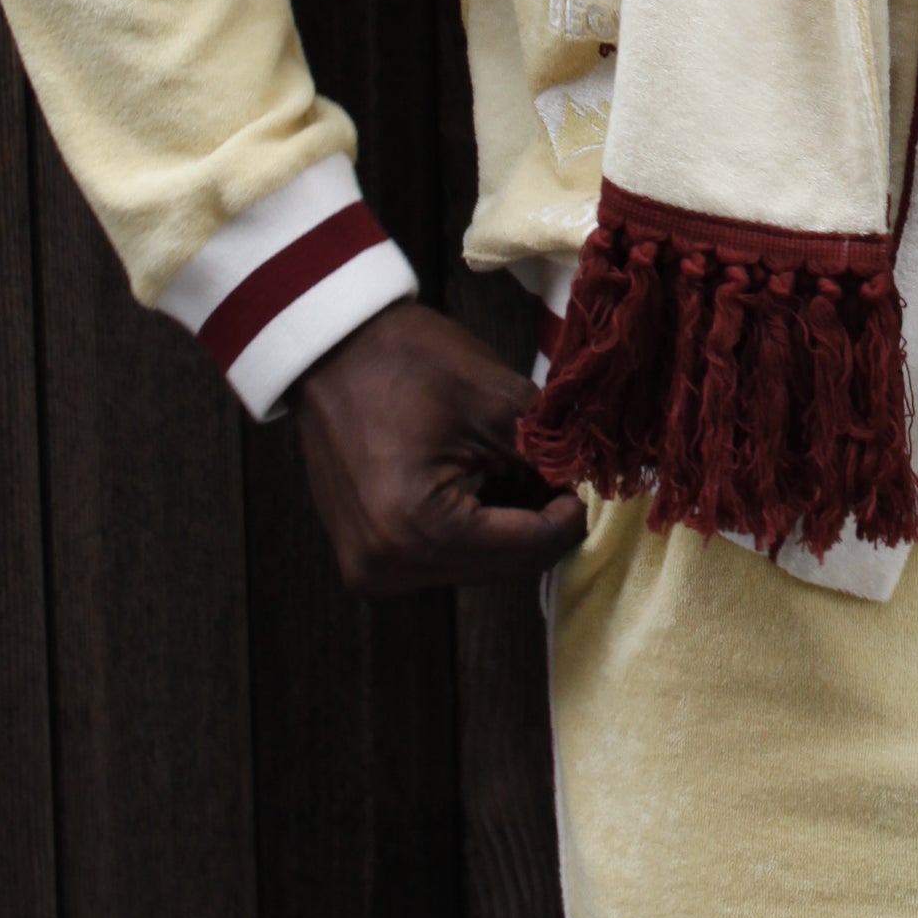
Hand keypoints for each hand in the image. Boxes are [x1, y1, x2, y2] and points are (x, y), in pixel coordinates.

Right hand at [289, 298, 586, 595]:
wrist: (330, 349)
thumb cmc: (404, 361)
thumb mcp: (494, 399)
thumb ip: (549, 452)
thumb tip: (587, 485)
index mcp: (414, 526)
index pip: (525, 549)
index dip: (567, 517)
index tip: (582, 482)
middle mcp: (386, 565)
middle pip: (501, 567)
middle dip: (538, 523)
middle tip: (555, 472)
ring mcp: (369, 569)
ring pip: (475, 567)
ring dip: (506, 527)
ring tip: (511, 469)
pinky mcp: (365, 559)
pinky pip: (442, 560)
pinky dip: (472, 530)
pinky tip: (479, 482)